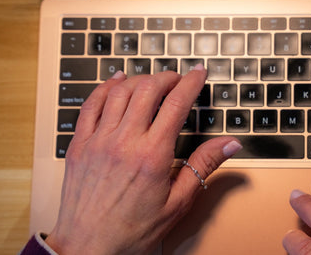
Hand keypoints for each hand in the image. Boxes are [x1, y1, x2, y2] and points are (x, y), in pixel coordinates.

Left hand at [45, 66, 241, 254]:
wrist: (89, 248)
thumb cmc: (132, 231)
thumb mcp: (178, 202)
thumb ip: (204, 166)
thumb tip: (230, 144)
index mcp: (152, 155)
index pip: (176, 104)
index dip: (191, 82)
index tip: (198, 73)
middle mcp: (124, 142)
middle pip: (148, 90)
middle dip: (168, 77)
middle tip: (179, 78)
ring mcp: (99, 140)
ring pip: (120, 92)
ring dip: (141, 80)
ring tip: (153, 80)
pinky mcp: (80, 145)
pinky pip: (91, 104)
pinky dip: (105, 87)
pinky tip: (116, 81)